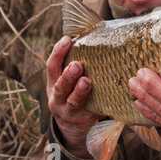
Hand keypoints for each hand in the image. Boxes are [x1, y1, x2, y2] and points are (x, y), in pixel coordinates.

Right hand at [46, 36, 100, 157]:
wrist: (72, 126)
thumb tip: (96, 33)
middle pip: (60, 86)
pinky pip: (92, 113)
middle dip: (68, 75)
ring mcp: (69, 111)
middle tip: (78, 64)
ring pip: (73, 102)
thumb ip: (78, 63)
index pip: (52, 66)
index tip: (67, 39)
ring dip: (79, 91)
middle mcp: (57, 98)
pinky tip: (108, 100)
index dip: (58, 52)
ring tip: (86, 82)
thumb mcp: (69, 79)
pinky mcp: (84, 120)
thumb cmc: (73, 92)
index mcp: (54, 83)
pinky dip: (99, 107)